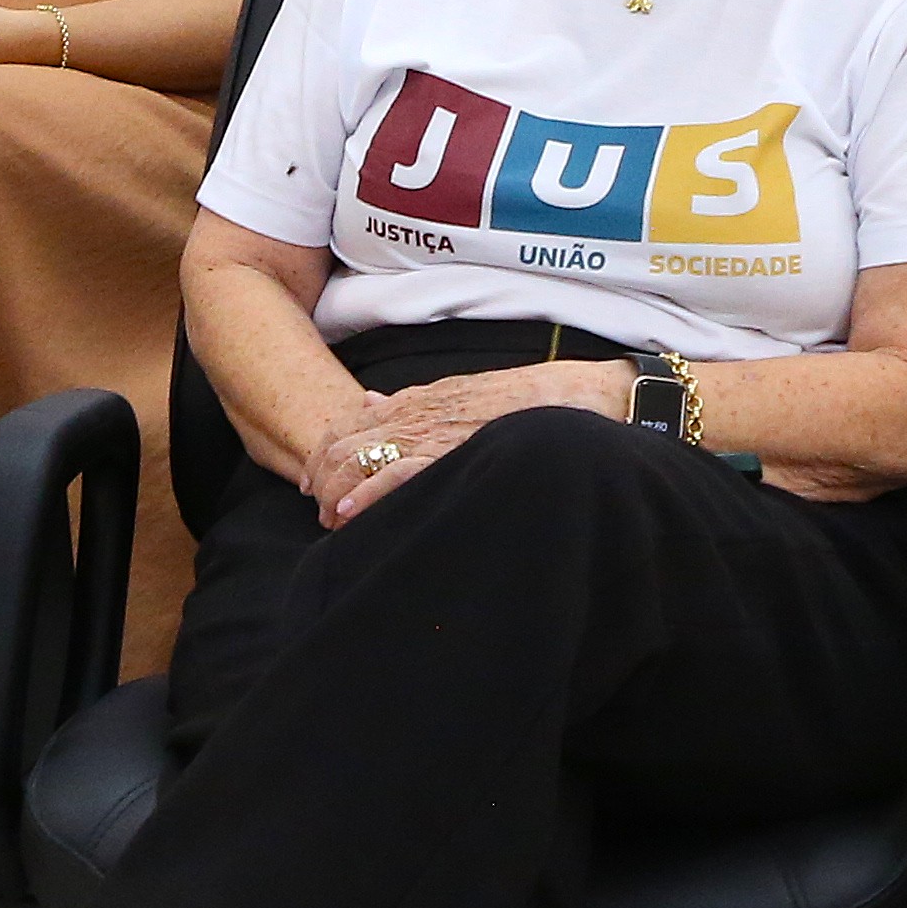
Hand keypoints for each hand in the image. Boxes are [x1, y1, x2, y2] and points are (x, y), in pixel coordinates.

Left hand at [303, 359, 629, 525]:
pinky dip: (369, 492)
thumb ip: (418, 400)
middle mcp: (422, 412)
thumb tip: (371, 404)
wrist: (589, 398)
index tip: (316, 478)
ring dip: (339, 488)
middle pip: (348, 440)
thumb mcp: (469, 391)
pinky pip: (400, 471)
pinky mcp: (457, 450)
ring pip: (364, 456)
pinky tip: (349, 511)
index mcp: (424, 399)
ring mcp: (438, 430)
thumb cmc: (539, 401)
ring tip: (327, 516)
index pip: (355, 422)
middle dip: (325, 474)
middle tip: (317, 505)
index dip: (329, 451)